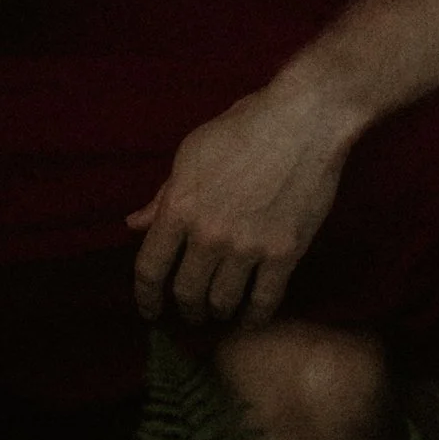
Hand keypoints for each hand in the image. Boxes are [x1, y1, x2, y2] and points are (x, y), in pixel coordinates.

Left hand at [124, 79, 357, 329]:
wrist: (304, 120)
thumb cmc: (243, 127)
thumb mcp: (190, 153)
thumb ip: (163, 196)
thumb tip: (134, 224)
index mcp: (179, 208)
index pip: (149, 268)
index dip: (145, 297)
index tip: (149, 310)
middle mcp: (208, 235)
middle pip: (186, 292)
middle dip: (186, 309)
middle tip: (191, 312)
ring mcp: (247, 247)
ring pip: (223, 302)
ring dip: (218, 312)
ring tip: (219, 312)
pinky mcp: (284, 253)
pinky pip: (265, 301)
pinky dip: (254, 317)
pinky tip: (251, 319)